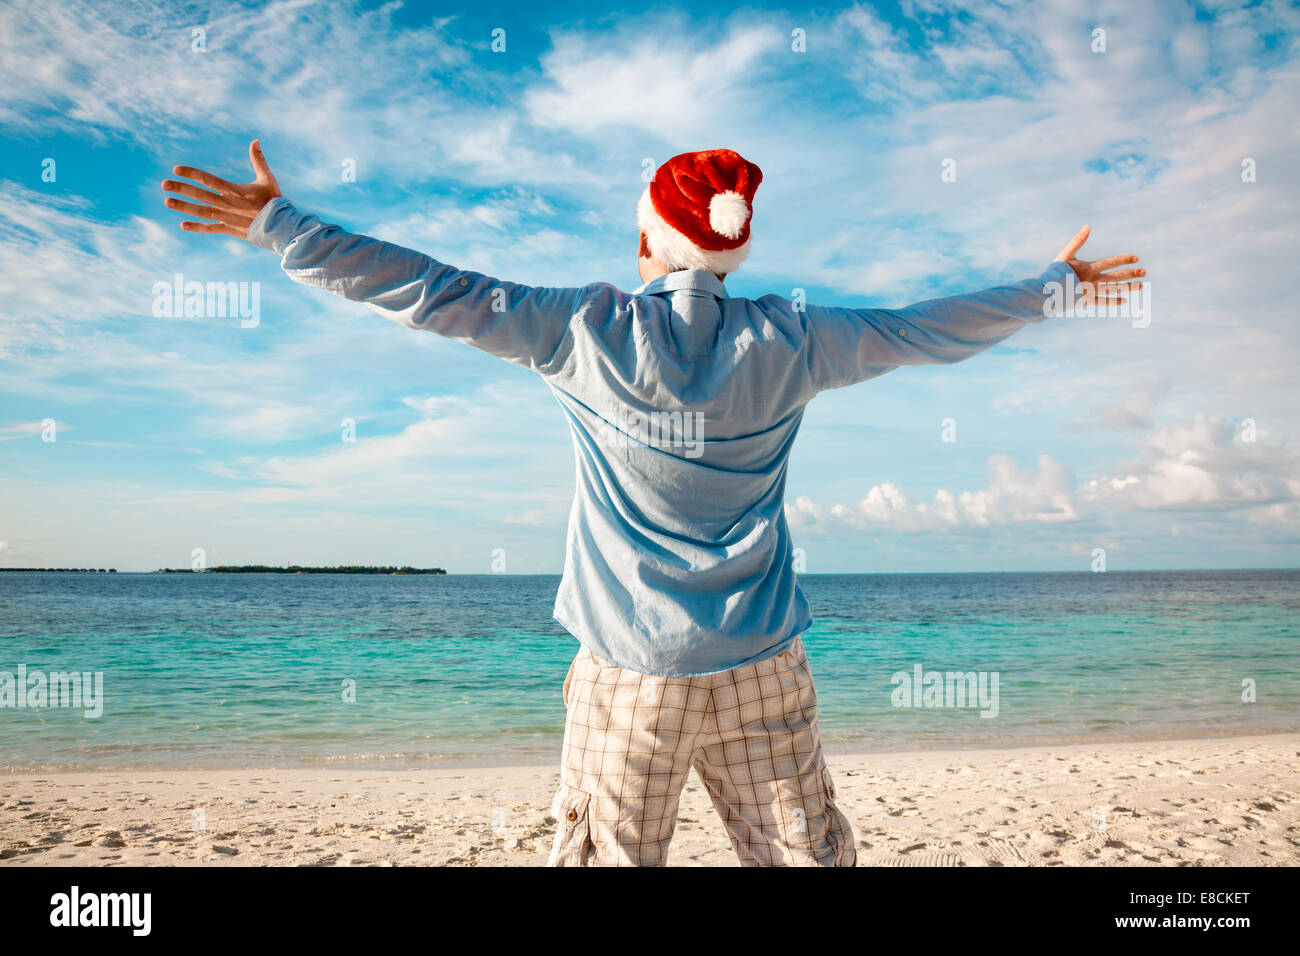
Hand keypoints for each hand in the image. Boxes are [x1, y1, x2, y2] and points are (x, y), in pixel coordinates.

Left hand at [162, 139, 281, 240]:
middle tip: (164, 184)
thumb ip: (258, 160)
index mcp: (235, 190)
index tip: (176, 169)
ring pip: (201, 211)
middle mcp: (228, 204)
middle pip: (200, 195)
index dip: (192, 174)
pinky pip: (210, 228)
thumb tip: (255, 141)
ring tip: (167, 201)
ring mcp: (227, 218)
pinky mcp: (230, 229)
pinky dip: (197, 227)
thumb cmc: (275, 201)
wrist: (281, 227)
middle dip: (181, 189)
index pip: (209, 179)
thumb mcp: (267, 179)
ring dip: (183, 206)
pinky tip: (183, 224)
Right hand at [1054, 225, 1145, 305]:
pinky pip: (1103, 302)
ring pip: (1113, 289)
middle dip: (1131, 274)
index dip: (1124, 260)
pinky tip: (1124, 301)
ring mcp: (1091, 292)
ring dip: (1127, 287)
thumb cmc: (1054, 272)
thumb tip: (1087, 226)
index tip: (1136, 258)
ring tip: (1140, 286)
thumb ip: (1077, 241)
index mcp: (1089, 268)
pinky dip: (1114, 301)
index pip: (1111, 262)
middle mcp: (1093, 280)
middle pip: (1116, 277)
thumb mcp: (1065, 254)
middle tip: (1144, 273)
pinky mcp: (1086, 302)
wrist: (1046, 292)